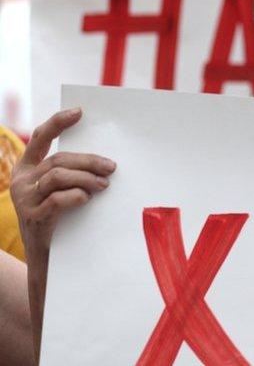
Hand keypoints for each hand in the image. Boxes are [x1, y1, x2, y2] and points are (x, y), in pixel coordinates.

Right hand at [10, 108, 115, 356]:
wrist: (46, 263)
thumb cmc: (61, 223)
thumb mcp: (63, 194)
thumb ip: (74, 175)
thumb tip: (105, 161)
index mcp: (27, 169)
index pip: (40, 138)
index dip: (58, 122)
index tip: (79, 112)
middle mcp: (21, 181)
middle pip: (59, 159)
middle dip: (88, 160)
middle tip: (112, 167)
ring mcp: (23, 199)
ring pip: (57, 176)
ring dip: (86, 177)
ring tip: (105, 185)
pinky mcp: (30, 218)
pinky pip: (55, 200)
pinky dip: (74, 196)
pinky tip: (86, 199)